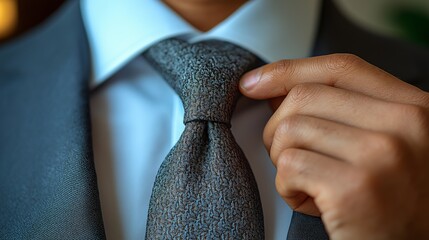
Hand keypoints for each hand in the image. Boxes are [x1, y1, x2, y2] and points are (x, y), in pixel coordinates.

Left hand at [239, 54, 428, 239]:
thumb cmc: (392, 200)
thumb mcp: (382, 144)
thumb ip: (340, 111)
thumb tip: (276, 89)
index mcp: (414, 108)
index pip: (341, 68)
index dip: (289, 70)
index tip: (254, 81)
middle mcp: (405, 124)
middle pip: (305, 96)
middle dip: (278, 127)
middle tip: (290, 156)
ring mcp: (381, 154)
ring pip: (289, 130)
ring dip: (283, 160)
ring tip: (309, 183)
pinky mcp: (354, 188)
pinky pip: (289, 166)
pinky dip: (287, 187)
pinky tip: (310, 201)